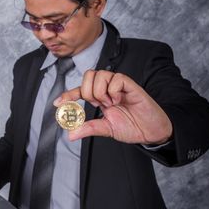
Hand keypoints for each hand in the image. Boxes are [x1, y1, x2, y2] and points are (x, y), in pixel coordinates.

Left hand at [54, 70, 172, 144]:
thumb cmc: (132, 127)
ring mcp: (119, 85)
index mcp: (100, 98)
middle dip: (87, 92)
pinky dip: (113, 91)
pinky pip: (116, 78)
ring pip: (100, 74)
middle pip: (88, 76)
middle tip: (98, 105)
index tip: (57, 103)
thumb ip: (89, 128)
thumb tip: (70, 134)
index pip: (81, 91)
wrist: (151, 131)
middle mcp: (108, 88)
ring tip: (111, 104)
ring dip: (100, 92)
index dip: (68, 95)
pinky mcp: (130, 85)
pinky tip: (119, 100)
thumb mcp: (106, 129)